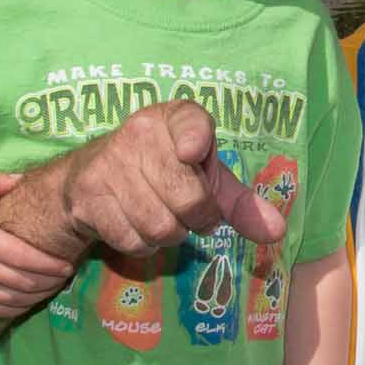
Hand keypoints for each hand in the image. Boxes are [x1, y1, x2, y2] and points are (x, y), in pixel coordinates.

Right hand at [0, 174, 76, 317]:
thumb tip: (22, 178)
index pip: (26, 258)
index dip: (51, 265)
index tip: (68, 265)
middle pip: (26, 281)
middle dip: (51, 281)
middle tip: (67, 275)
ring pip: (16, 298)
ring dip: (40, 295)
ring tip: (55, 287)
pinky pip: (0, 310)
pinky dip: (20, 308)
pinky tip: (31, 300)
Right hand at [57, 101, 285, 254]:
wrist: (88, 179)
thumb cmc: (161, 173)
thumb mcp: (205, 179)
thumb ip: (242, 204)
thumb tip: (277, 231)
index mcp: (175, 118)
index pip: (190, 122)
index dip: (195, 138)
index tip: (193, 152)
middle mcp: (140, 133)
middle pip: (187, 198)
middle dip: (197, 218)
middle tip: (190, 212)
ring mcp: (110, 165)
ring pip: (160, 226)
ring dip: (169, 235)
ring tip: (162, 215)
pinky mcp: (88, 196)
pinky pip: (132, 240)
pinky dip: (142, 245)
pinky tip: (134, 223)